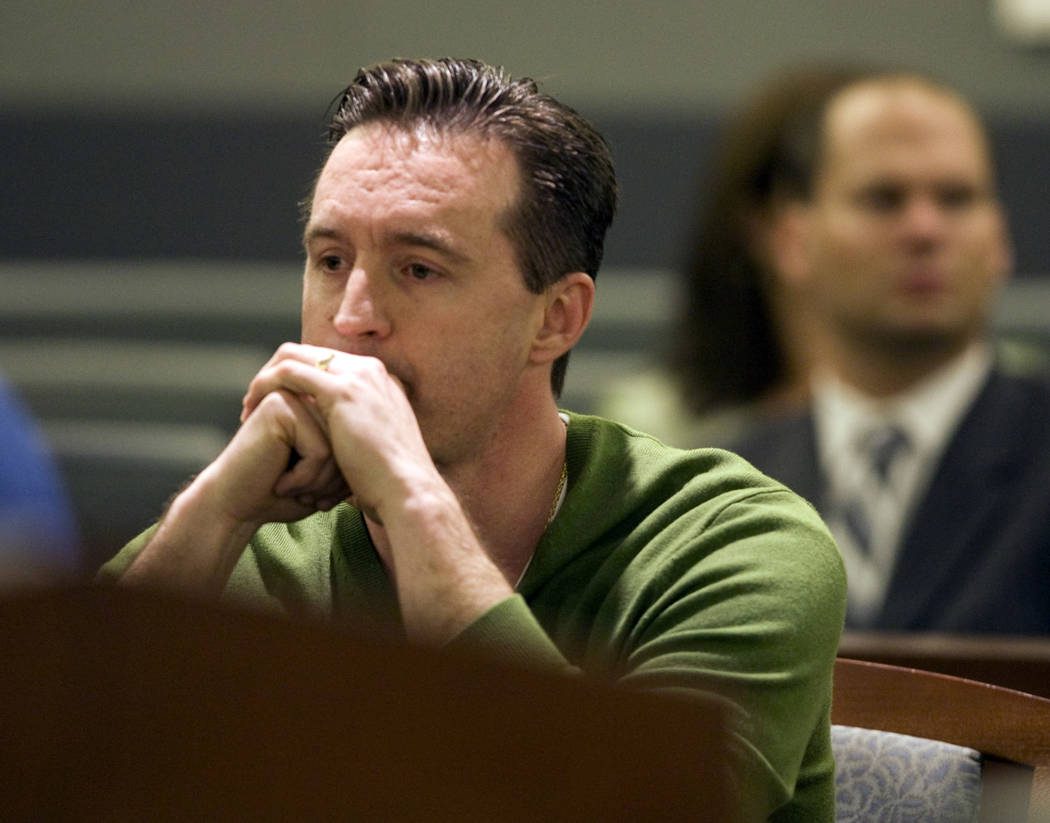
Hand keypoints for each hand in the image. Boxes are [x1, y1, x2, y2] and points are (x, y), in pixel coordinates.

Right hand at [205, 386, 350, 528]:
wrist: (239, 508)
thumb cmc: (283, 496)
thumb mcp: (329, 473)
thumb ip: (352, 454)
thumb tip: (389, 456)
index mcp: (323, 405)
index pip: (358, 439)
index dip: (342, 475)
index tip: (321, 494)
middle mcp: (311, 396)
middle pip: (351, 441)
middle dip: (332, 478)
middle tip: (306, 496)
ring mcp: (295, 396)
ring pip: (339, 445)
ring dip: (319, 481)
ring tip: (293, 490)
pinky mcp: (281, 406)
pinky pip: (320, 450)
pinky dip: (305, 478)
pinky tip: (281, 484)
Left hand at [240, 344, 437, 522]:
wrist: (408, 492)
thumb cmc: (390, 484)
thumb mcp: (376, 450)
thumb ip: (359, 434)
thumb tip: (341, 448)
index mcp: (380, 381)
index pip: (327, 364)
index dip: (297, 380)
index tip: (276, 406)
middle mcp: (370, 370)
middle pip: (308, 353)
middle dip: (276, 374)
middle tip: (254, 403)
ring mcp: (358, 376)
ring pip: (294, 356)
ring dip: (265, 378)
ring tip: (248, 407)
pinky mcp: (341, 390)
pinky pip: (289, 372)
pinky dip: (265, 385)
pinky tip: (252, 408)